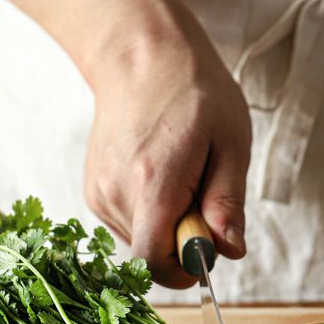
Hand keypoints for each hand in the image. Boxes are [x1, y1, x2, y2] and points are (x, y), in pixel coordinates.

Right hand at [84, 0, 251, 287]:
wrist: (139, 55)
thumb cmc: (193, 91)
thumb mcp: (231, 142)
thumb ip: (227, 203)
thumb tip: (230, 251)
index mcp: (152, 183)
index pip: (154, 264)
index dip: (186, 268)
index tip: (209, 243)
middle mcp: (115, 193)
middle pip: (151, 254)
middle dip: (183, 241)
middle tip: (200, 191)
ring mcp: (98, 191)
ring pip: (140, 240)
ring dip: (166, 225)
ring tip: (179, 174)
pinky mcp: (92, 189)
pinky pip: (127, 223)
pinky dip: (149, 212)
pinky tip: (158, 173)